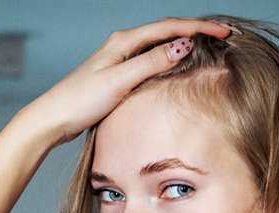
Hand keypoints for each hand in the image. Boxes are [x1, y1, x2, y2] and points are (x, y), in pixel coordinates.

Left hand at [18, 17, 233, 148]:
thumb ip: (152, 63)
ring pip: (160, 44)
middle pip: (167, 30)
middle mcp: (123, 44)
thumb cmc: (81, 100)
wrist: (54, 118)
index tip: (224, 32)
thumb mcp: (120, 81)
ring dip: (185, 42)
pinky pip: (153, 59)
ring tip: (209, 46)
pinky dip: (171, 58)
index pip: (170, 27)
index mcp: (124, 41)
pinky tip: (180, 66)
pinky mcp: (119, 73)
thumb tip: (184, 45)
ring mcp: (121, 58)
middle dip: (196, 31)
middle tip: (224, 36)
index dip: (199, 28)